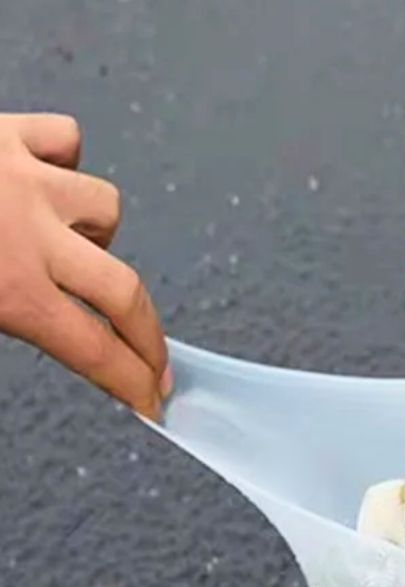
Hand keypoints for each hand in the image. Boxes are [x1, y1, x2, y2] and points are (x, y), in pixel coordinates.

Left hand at [0, 113, 168, 417]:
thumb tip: (21, 340)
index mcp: (8, 289)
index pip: (96, 353)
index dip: (132, 384)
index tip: (151, 402)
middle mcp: (30, 233)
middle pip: (127, 294)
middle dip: (150, 338)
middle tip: (154, 362)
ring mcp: (24, 177)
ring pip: (106, 209)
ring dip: (100, 235)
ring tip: (75, 247)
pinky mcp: (5, 130)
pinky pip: (65, 141)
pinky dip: (65, 162)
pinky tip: (45, 180)